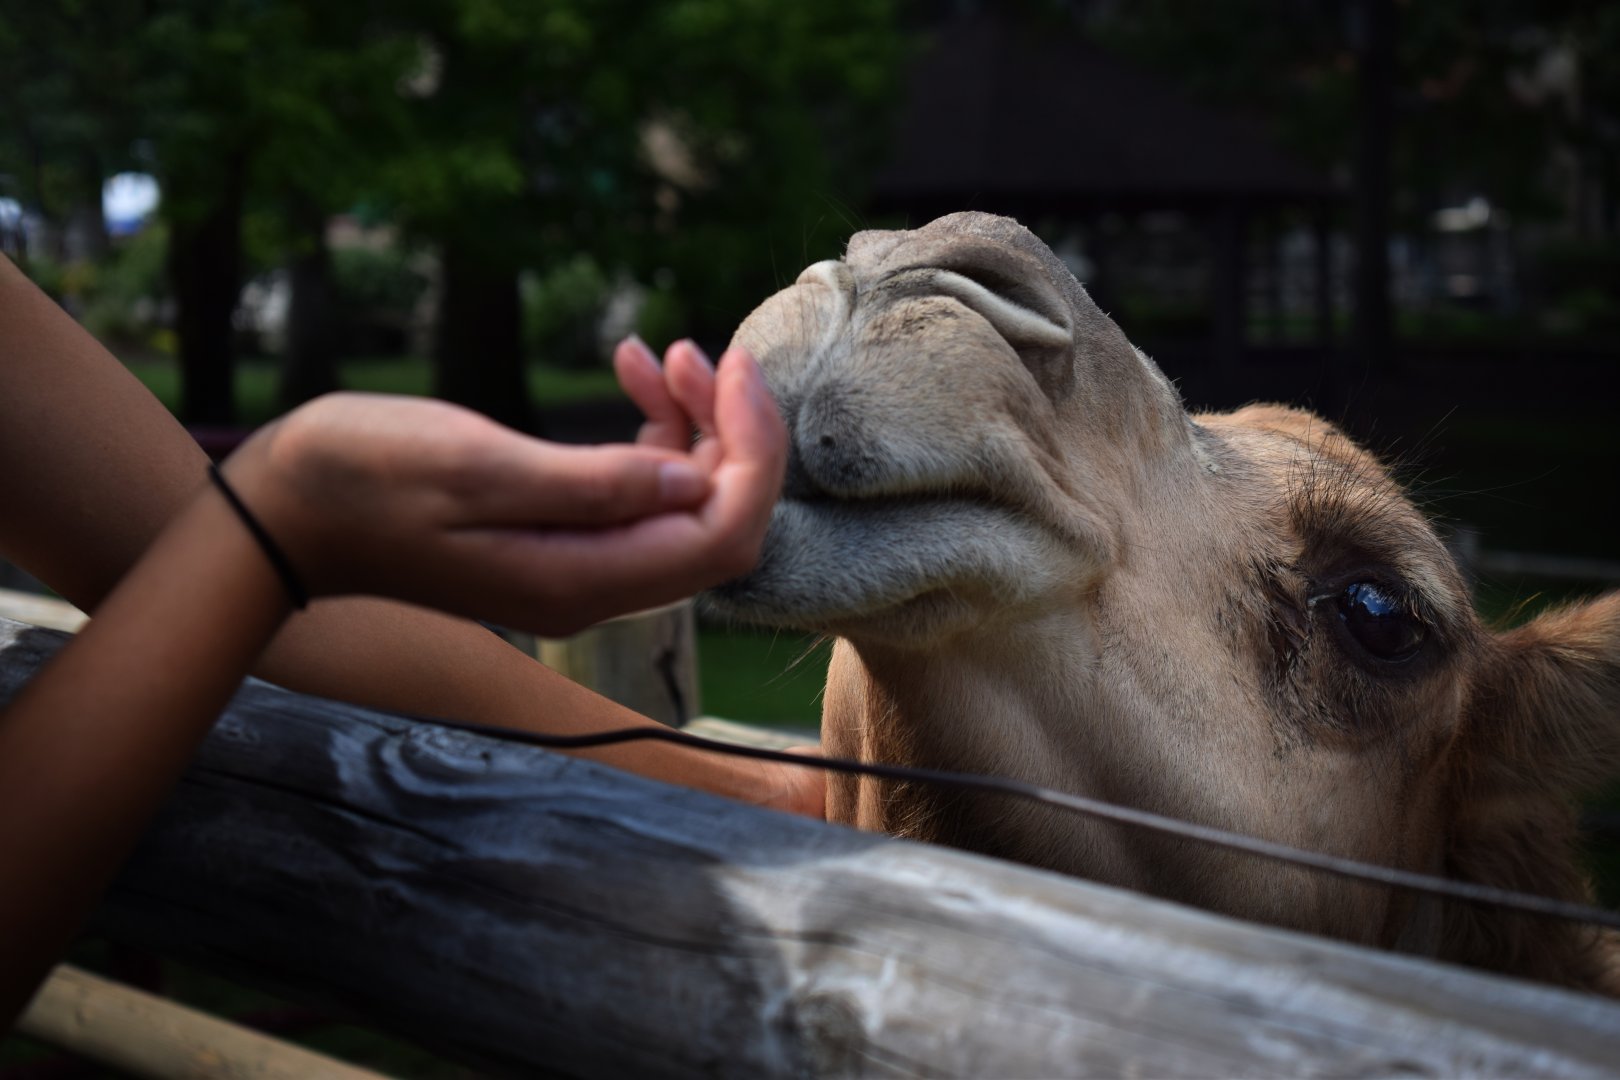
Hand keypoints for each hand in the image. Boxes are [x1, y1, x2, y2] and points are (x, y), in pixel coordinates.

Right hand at [225, 343, 786, 636]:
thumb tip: (699, 483)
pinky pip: (638, 492)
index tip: (737, 368)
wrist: (280, 510)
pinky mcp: (558, 538)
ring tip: (657, 353)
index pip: (723, 535)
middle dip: (731, 434)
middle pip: (717, 522)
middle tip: (701, 352)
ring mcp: (578, 565)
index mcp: (582, 579)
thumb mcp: (478, 466)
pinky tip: (632, 373)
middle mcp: (593, 586)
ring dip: (692, 424)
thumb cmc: (361, 477)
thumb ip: (596, 484)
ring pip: (683, 502)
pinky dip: (651, 433)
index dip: (752, 453)